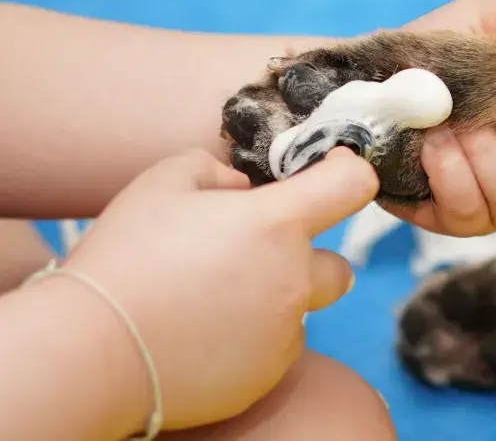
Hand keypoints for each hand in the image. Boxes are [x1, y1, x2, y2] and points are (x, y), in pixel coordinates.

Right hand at [60, 148, 376, 431]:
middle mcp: (294, 280)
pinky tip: (201, 336)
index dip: (349, 171)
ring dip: (273, 302)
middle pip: (339, 267)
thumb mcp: (161, 183)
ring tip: (210, 301)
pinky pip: (272, 352)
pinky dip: (250, 341)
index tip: (333, 170)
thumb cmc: (124, 259)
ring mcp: (283, 335)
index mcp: (277, 224)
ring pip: (300, 313)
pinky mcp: (264, 378)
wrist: (90, 351)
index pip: (353, 185)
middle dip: (310, 259)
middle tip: (257, 257)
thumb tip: (241, 189)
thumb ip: (214, 170)